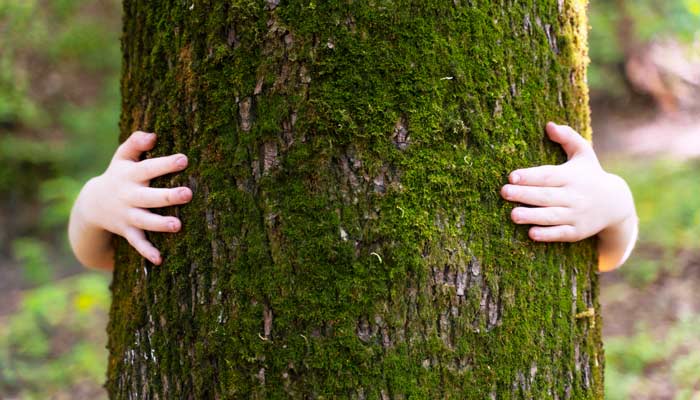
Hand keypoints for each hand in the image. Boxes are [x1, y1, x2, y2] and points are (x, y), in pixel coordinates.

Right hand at [70, 131, 191, 266]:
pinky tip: (160, 259)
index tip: (184, 159)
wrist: (91, 205)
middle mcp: (129, 196)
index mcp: (130, 176)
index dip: (165, 164)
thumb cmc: (118, 176)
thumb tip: (152, 135)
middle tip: (188, 193)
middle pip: (149, 197)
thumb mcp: (122, 157)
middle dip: (168, 196)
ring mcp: (128, 215)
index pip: (149, 168)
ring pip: (145, 221)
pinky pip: (137, 243)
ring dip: (160, 224)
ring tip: (178, 225)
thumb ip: (135, 143)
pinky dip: (146, 251)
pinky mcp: (127, 231)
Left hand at [500, 122, 636, 269]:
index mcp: (572, 176)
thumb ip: (568, 137)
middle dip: (524, 194)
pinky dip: (547, 234)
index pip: (549, 175)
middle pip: (546, 195)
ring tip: (512, 215)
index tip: (512, 175)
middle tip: (504, 192)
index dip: (530, 176)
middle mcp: (574, 196)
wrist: (616, 204)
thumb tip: (549, 125)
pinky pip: (561, 234)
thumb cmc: (590, 175)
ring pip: (552, 216)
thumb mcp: (584, 153)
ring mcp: (576, 215)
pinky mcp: (577, 232)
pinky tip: (531, 233)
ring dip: (532, 216)